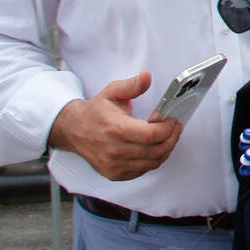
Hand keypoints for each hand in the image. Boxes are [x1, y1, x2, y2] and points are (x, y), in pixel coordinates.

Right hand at [48, 72, 182, 181]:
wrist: (73, 130)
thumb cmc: (94, 112)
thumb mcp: (112, 92)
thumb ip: (132, 85)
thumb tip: (146, 76)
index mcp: (115, 129)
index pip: (151, 135)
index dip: (167, 128)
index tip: (172, 120)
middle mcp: (114, 150)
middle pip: (155, 151)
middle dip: (172, 138)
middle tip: (176, 128)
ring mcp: (114, 165)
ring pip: (152, 163)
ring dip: (166, 150)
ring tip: (169, 137)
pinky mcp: (114, 174)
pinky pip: (143, 170)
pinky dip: (154, 160)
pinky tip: (155, 148)